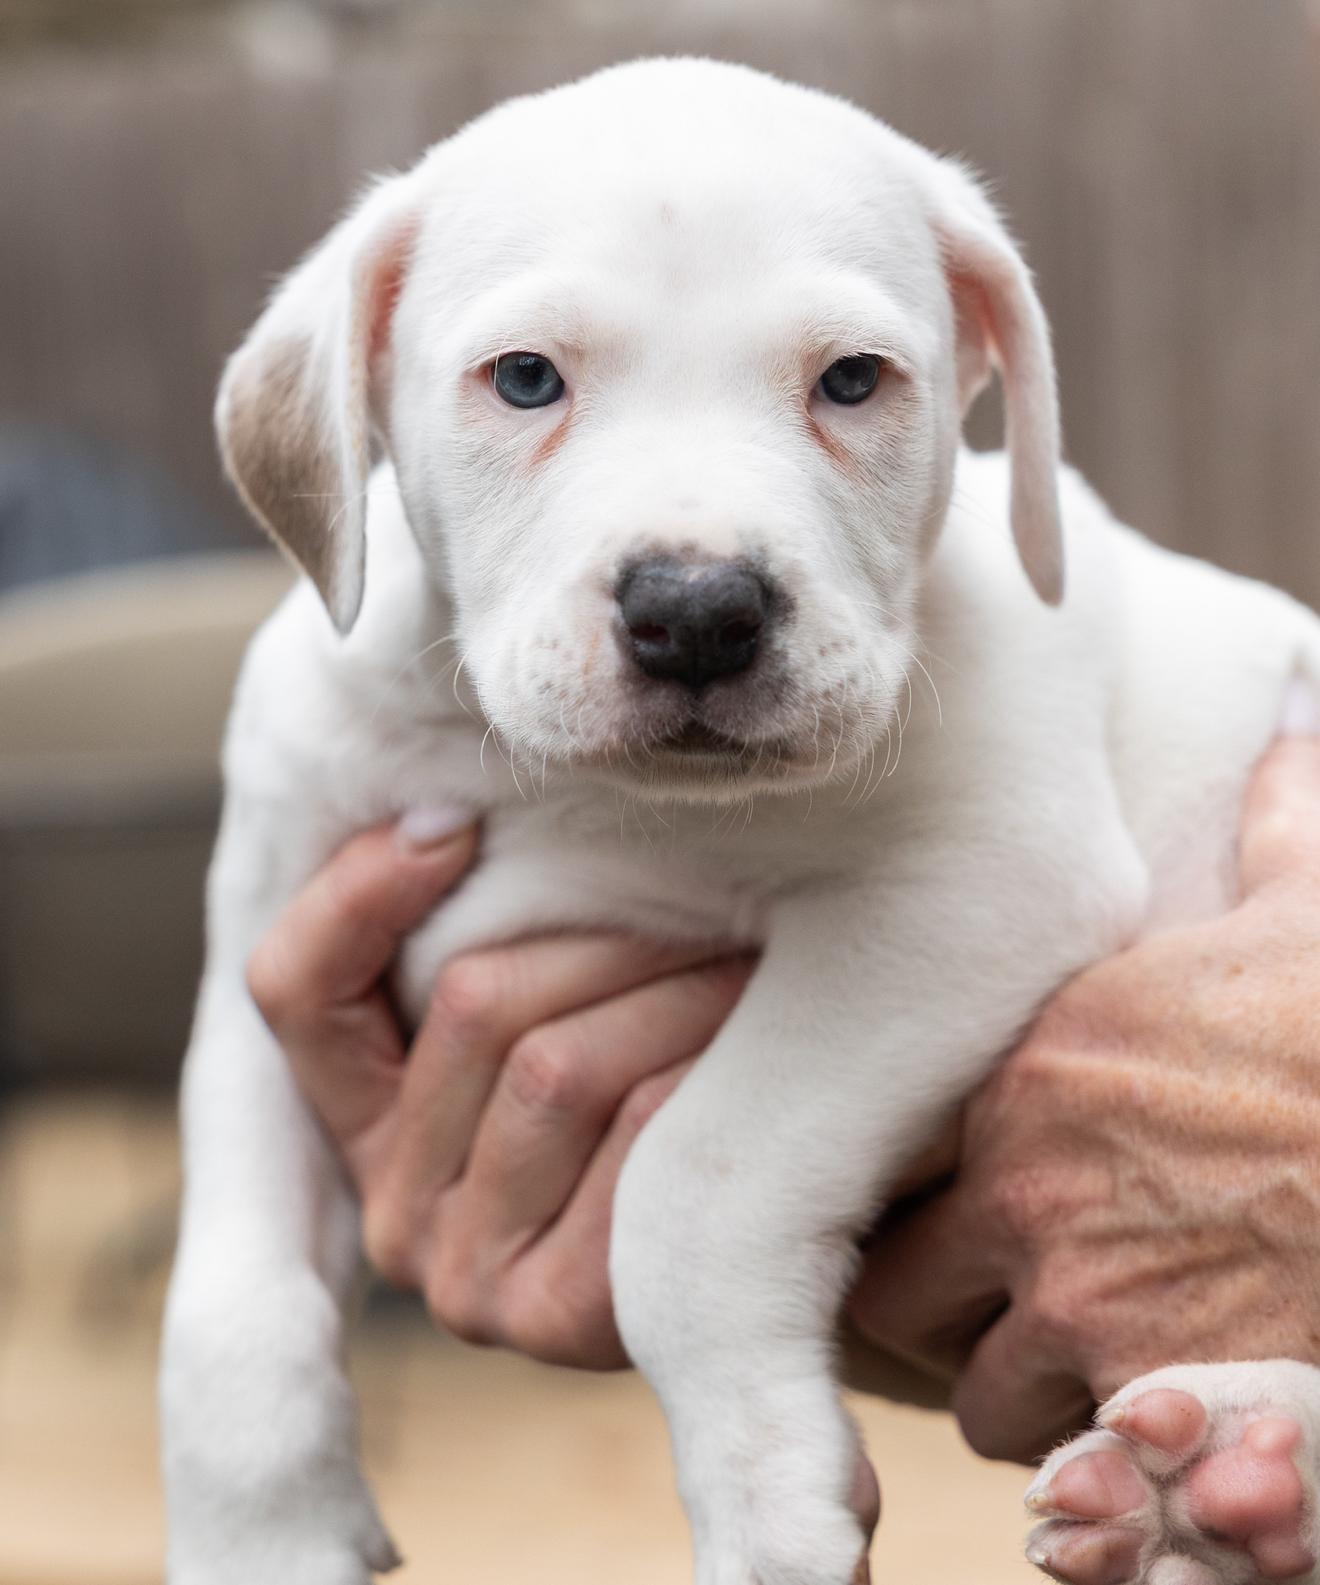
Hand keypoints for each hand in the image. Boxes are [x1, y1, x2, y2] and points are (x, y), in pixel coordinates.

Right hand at [246, 811, 752, 1367]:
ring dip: (672, 990)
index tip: (462, 824)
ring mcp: (467, 1279)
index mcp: (362, 1125)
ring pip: (557, 1065)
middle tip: (704, 895)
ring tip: (743, 958)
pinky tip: (750, 1050)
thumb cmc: (654, 1078)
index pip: (296, 989)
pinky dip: (702, 1069)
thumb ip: (488, 937)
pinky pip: (634, 1135)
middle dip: (609, 932)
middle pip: (476, 1002)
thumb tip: (450, 821)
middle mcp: (395, 1215)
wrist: (778, 1231)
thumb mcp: (555, 1005)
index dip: (361, 890)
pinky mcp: (557, 1318)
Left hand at [849, 733, 1319, 1463]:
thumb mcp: (1305, 907)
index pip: (904, 1164)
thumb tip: (1288, 744)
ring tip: (1085, 1381)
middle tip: (1008, 1317)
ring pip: (985, 1396)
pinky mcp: (1158, 1394)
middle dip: (952, 1317)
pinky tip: (1155, 1434)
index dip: (932, 1208)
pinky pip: (1080, 1471)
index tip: (971, 1218)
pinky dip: (1106, 1469)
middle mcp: (1026, 1189)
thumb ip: (1270, 829)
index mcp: (1034, 1078)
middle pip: (907, 1296)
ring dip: (1027, 1397)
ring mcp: (1084, 1300)